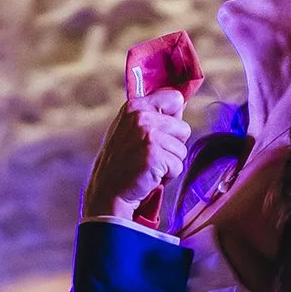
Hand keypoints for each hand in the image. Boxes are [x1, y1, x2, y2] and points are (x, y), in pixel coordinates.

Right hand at [82, 88, 190, 222]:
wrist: (107, 193)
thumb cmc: (119, 164)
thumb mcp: (128, 129)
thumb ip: (149, 116)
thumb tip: (180, 108)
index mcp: (135, 106)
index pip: (174, 98)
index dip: (174, 119)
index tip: (163, 133)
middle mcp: (142, 116)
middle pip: (183, 129)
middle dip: (173, 146)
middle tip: (152, 156)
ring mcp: (149, 135)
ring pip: (182, 150)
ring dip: (170, 163)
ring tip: (149, 167)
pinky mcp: (155, 155)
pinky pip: (178, 166)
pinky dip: (168, 176)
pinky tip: (150, 176)